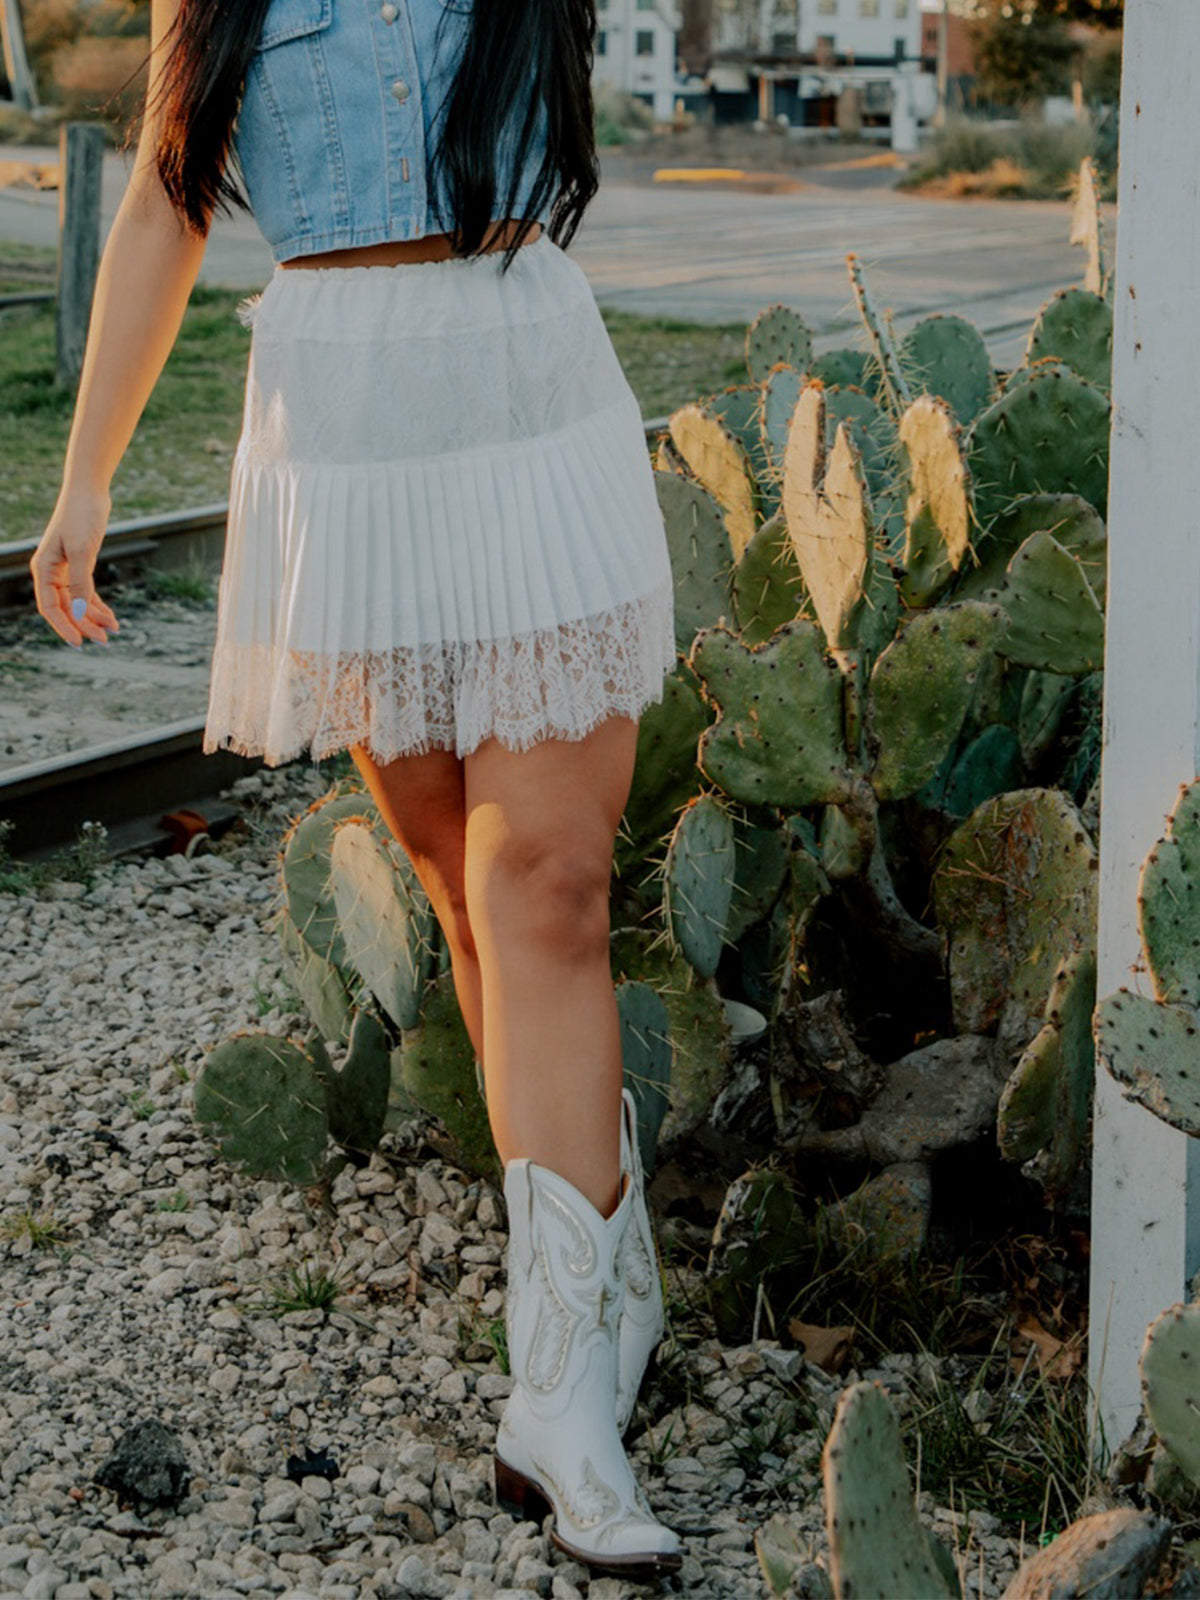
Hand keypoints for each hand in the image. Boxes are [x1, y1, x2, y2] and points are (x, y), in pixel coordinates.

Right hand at [30, 487, 120, 648]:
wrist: (90, 491)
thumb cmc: (81, 515)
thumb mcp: (82, 551)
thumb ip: (80, 583)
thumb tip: (79, 612)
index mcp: (43, 569)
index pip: (49, 607)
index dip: (63, 626)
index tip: (79, 643)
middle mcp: (51, 572)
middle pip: (65, 608)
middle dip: (83, 625)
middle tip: (104, 640)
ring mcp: (65, 570)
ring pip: (77, 602)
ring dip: (94, 617)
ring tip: (113, 630)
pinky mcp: (80, 565)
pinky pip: (87, 592)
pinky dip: (98, 605)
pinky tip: (111, 618)